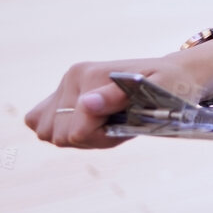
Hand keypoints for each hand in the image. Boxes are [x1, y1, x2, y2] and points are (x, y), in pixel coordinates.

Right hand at [24, 45, 212, 149]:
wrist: (173, 74)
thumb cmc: (168, 86)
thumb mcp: (155, 92)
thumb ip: (116, 99)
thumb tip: (85, 104)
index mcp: (89, 75)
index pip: (76, 130)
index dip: (101, 138)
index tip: (126, 127)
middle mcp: (72, 77)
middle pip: (59, 135)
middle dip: (91, 138)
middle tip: (121, 124)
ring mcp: (64, 85)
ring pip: (48, 132)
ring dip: (79, 136)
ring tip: (108, 122)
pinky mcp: (61, 94)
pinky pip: (39, 122)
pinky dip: (62, 130)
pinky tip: (89, 122)